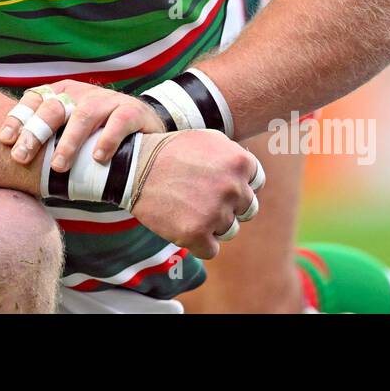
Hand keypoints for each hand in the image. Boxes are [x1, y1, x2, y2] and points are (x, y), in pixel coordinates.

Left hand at [0, 79, 165, 170]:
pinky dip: (107, 139)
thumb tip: (12, 158)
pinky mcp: (130, 111)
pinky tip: (97, 157)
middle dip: (35, 133)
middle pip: (54, 108)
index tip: (5, 141)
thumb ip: (47, 137)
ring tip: (58, 166)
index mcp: (62, 94)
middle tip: (22, 157)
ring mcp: (107, 101)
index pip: (34, 100)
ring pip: (83, 115)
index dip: (18, 118)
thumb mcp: (68, 129)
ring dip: (69, 141)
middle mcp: (82, 94)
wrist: (141, 126)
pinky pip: (117, 122)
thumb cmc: (95, 133)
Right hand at [128, 130, 261, 259]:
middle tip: (201, 197)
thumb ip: (234, 157)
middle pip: (247, 209)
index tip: (216, 183)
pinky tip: (182, 225)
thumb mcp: (208, 140)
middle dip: (228, 206)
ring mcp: (216, 212)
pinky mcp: (196, 233)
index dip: (237, 185)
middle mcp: (233, 188)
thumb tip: (253, 177)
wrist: (133, 167)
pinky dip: (198, 242)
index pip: (256, 184)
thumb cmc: (170, 152)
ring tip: (188, 208)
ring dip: (212, 224)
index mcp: (240, 162)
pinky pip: (211, 250)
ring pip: (229, 230)